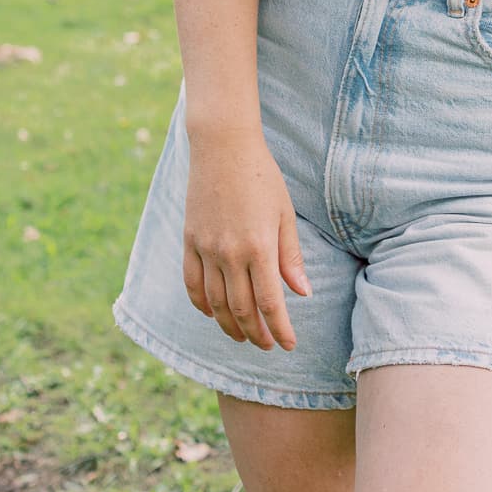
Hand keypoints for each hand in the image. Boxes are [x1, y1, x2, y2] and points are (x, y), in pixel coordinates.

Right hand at [183, 127, 310, 351]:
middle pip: (241, 310)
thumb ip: (290, 256)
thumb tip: (302, 294)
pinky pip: (192, 284)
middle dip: (256, 334)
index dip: (280, 329)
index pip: (270, 303)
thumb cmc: (262, 176)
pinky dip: (202, 305)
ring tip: (243, 337)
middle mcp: (230, 253)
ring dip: (229, 326)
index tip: (289, 345)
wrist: (223, 146)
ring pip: (216, 304)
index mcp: (259, 246)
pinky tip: (213, 314)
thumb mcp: (284, 213)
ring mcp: (206, 249)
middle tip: (267, 345)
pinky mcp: (189, 242)